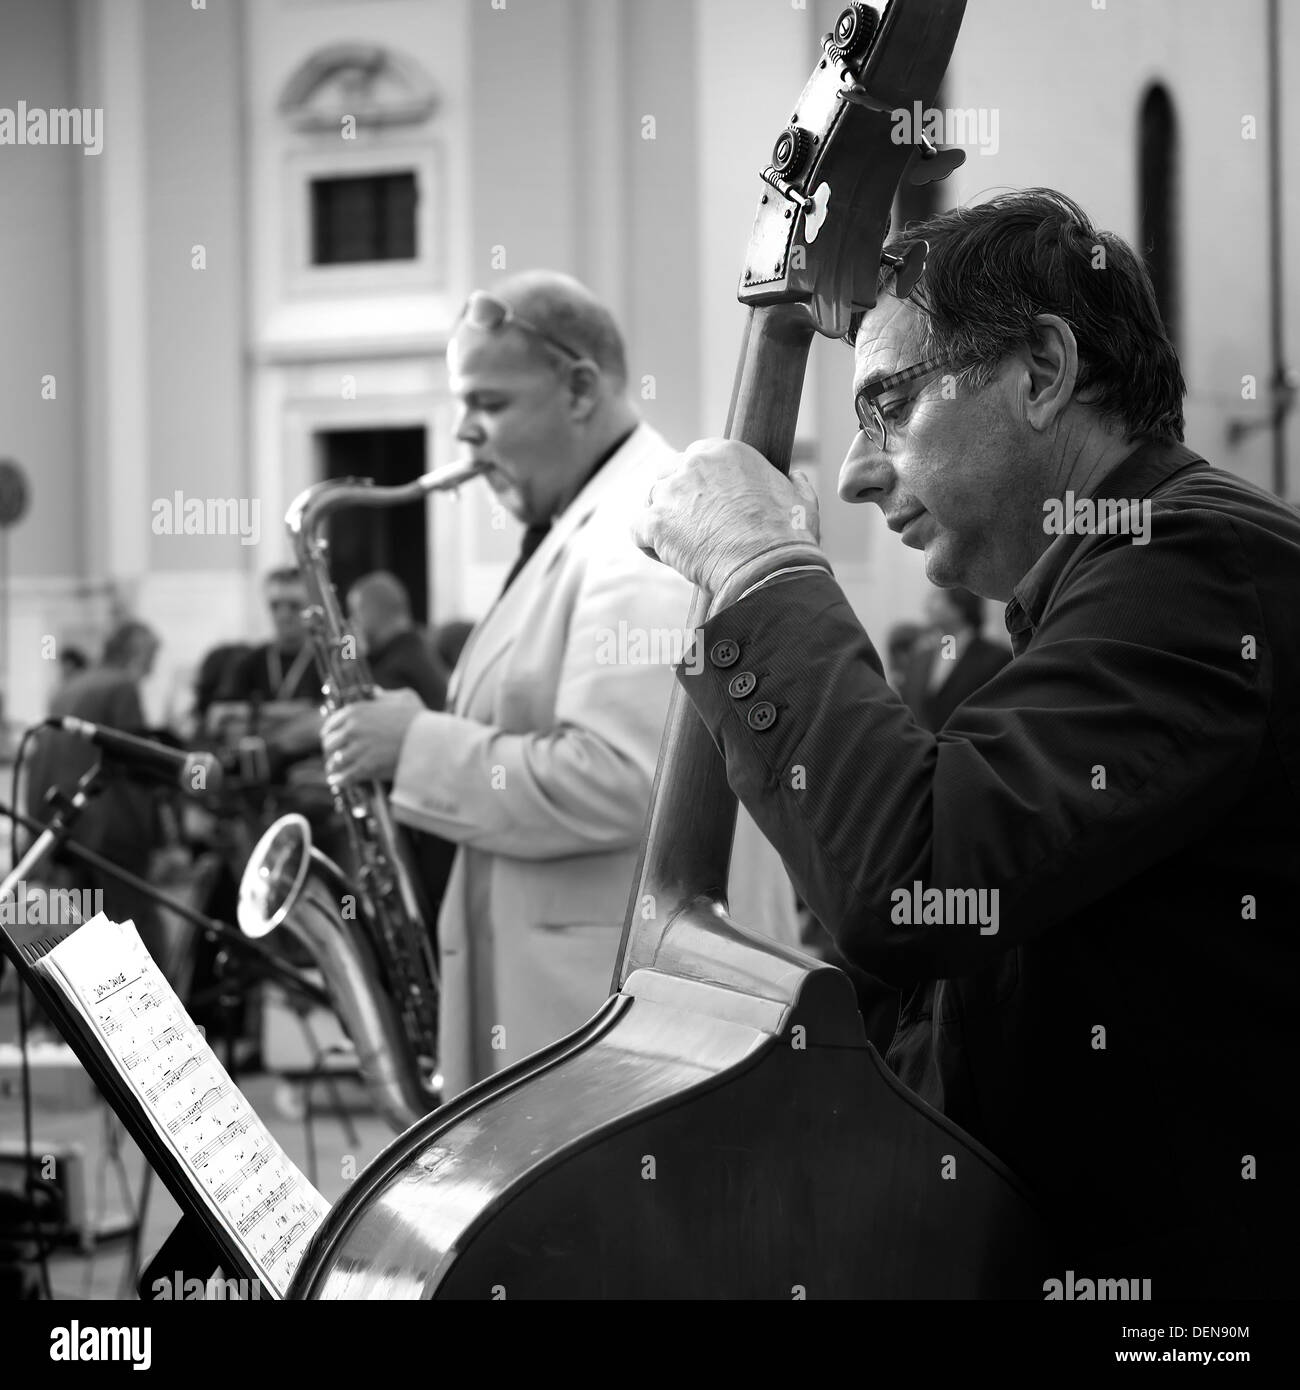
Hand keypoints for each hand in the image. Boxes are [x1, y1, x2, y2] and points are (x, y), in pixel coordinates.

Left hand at [321, 691, 423, 785]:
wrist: (429, 741)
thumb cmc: (419, 719)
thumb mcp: (404, 697)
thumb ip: (385, 695)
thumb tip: (374, 693)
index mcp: (357, 711)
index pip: (332, 723)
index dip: (330, 732)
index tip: (330, 737)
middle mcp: (352, 729)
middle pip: (330, 743)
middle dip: (331, 750)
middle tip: (333, 756)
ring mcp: (357, 749)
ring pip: (335, 761)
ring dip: (334, 767)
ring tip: (334, 771)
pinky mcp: (365, 768)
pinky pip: (345, 776)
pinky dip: (340, 780)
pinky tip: (338, 782)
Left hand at [632, 440, 821, 592]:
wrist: (767, 568)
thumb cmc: (787, 538)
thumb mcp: (801, 500)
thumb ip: (793, 483)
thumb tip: (795, 477)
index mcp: (726, 451)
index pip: (696, 457)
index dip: (698, 482)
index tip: (708, 504)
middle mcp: (694, 464)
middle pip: (669, 474)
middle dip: (677, 498)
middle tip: (693, 526)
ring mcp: (671, 492)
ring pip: (652, 500)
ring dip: (663, 520)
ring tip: (683, 546)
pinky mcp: (655, 523)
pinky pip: (637, 530)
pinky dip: (648, 544)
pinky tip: (668, 557)